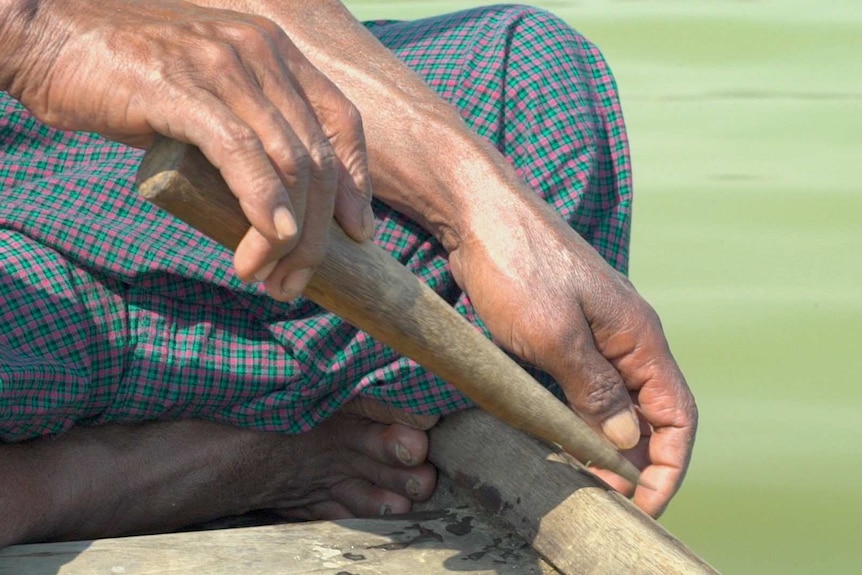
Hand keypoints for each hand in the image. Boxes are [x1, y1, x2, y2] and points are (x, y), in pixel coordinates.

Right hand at [3, 0, 373, 297]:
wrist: (48, 38)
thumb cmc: (126, 76)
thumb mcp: (206, 96)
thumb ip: (246, 134)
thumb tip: (276, 204)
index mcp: (273, 52)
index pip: (342, 121)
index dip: (356, 183)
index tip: (358, 233)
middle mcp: (259, 52)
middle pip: (316, 156)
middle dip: (318, 233)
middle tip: (296, 282)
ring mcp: (222, 66)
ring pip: (287, 163)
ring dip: (288, 236)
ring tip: (269, 279)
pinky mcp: (182, 88)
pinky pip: (241, 153)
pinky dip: (263, 203)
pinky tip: (268, 241)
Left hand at [449, 195, 697, 516]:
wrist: (477, 210)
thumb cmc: (517, 264)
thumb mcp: (556, 336)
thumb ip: (596, 391)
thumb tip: (627, 442)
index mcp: (638, 337)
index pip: (677, 416)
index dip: (665, 466)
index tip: (639, 506)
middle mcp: (624, 338)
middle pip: (648, 415)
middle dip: (633, 464)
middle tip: (601, 501)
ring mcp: (592, 334)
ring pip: (614, 403)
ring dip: (604, 444)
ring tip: (579, 480)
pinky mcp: (560, 331)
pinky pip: (582, 386)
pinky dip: (577, 418)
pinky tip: (557, 438)